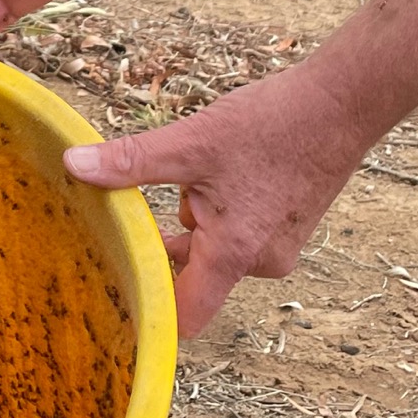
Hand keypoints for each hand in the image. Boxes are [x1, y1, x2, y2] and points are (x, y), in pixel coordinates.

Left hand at [63, 68, 366, 332]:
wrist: (343, 102)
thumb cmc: (274, 124)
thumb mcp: (191, 141)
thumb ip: (131, 161)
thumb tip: (74, 165)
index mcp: (233, 254)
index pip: (185, 316)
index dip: (150, 313)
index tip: (114, 300)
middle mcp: (260, 262)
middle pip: (194, 275)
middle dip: (167, 241)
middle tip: (137, 209)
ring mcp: (279, 246)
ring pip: (215, 247)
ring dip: (195, 218)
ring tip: (193, 172)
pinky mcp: (290, 226)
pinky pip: (239, 231)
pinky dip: (221, 208)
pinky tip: (223, 168)